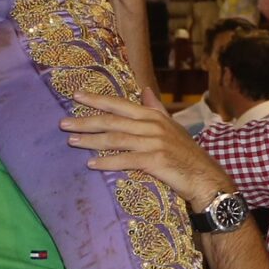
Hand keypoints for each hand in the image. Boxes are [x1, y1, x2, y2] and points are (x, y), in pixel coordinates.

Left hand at [60, 89, 227, 212]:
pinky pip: (126, 160)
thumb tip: (145, 90)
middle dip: (86, 121)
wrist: (205, 177)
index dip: (97, 100)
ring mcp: (155, 143)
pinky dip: (107, 162)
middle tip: (63, 124)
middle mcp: (153, 126)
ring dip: (91, 141)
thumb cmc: (186, 153)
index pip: (120, 104)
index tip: (76, 96)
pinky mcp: (156, 161)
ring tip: (72, 142)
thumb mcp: (172, 127)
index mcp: (154, 116)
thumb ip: (156, 109)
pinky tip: (91, 164)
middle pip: (113, 121)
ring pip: (116, 139)